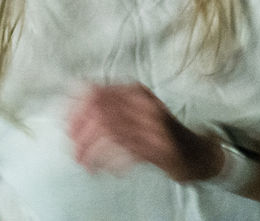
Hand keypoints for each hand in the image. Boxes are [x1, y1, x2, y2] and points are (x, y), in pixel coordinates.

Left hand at [66, 83, 223, 181]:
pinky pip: (125, 151)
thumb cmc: (157, 132)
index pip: (96, 92)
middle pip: (100, 112)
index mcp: (134, 90)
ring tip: (85, 164)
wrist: (193, 151)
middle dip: (80, 134)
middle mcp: (143, 103)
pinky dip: (109, 161)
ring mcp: (153, 124)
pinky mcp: (160, 147)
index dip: (75, 110)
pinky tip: (103, 169)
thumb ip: (107, 108)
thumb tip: (69, 109)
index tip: (66, 128)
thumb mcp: (133, 112)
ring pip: (110, 132)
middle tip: (74, 151)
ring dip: (91, 151)